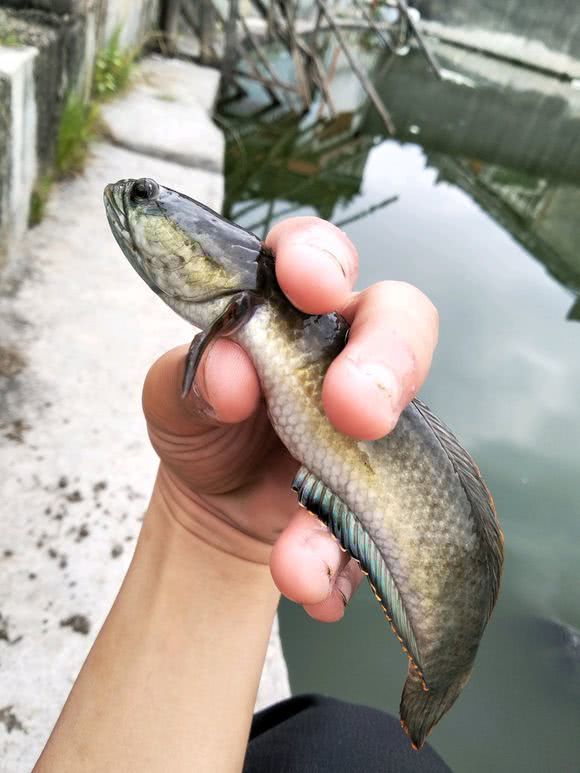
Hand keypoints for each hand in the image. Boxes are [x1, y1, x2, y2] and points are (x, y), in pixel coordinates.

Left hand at [143, 216, 438, 622]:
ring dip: (373, 483)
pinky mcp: (383, 482)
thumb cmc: (202, 424)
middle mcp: (348, 350)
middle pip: (400, 318)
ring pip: (411, 422)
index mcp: (293, 308)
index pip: (318, 254)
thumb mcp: (173, 398)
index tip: (311, 287)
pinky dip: (343, 558)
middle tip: (355, 411)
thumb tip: (231, 377)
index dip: (321, 257)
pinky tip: (306, 582)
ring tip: (302, 550)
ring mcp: (376, 417)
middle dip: (387, 355)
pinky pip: (389, 517)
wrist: (214, 504)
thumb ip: (190, 376)